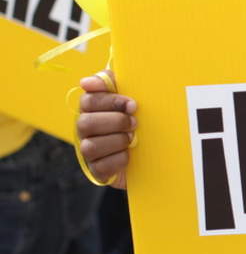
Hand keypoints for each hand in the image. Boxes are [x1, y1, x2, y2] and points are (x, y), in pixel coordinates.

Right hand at [76, 71, 135, 188]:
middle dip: (115, 122)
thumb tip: (86, 82)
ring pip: (90, 147)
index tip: (132, 104)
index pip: (88, 100)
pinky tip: (129, 155)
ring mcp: (88, 152)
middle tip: (134, 122)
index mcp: (91, 110)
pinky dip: (118, 160)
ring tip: (132, 139)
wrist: (151, 153)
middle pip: (86, 123)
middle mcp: (85, 130)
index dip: (110, 101)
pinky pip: (101, 167)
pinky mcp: (97, 171)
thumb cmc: (137, 119)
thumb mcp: (129, 96)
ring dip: (116, 141)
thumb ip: (110, 82)